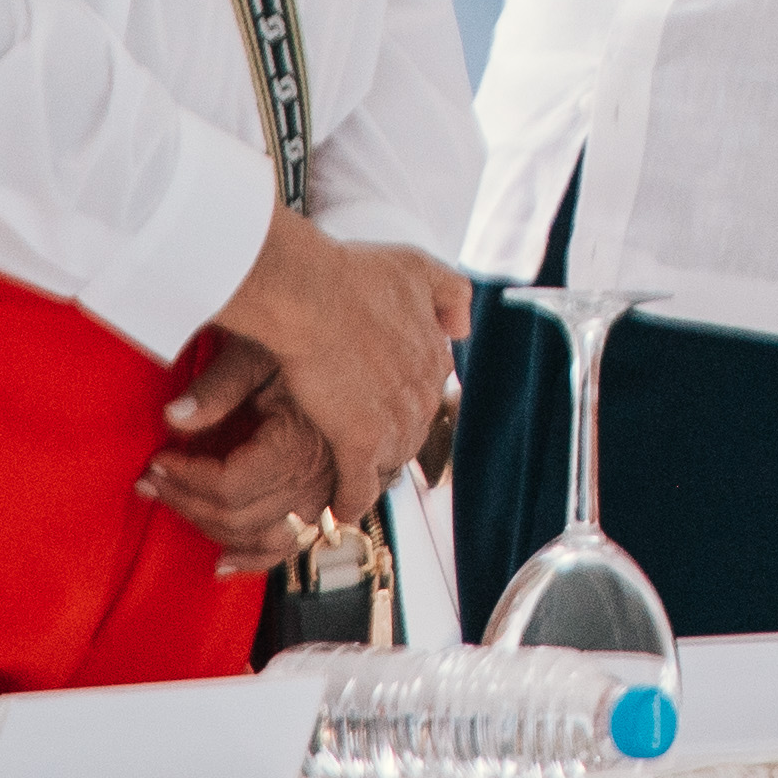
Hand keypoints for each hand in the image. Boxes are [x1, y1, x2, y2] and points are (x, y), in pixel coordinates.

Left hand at [142, 373, 346, 575]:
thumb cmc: (311, 349)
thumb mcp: (261, 354)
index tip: (158, 459)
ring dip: (208, 527)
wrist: (359, 358)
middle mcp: (316, 480)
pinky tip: (223, 561)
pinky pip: (289, 549)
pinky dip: (253, 559)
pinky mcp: (327, 504)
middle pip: (236, 516)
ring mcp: (325, 498)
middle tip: (151, 480)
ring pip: (256, 537)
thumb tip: (173, 417)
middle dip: (184, 500)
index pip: (229, 485)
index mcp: (299, 443)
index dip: (184, 477)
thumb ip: (218, 387)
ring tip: (175, 503)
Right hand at [188, 216, 469, 516]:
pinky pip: (359, 488)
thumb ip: (449, 293)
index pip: (427, 390)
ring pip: (389, 460)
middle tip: (366, 444)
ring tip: (352, 478)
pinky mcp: (359, 444)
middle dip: (390, 437)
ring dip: (372, 470)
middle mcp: (422, 393)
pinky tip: (338, 509)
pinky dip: (350, 500)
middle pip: (412, 429)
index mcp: (434, 355)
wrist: (313, 294)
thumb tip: (464, 325)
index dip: (403, 398)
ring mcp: (394, 423)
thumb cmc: (353, 276)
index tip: (386, 404)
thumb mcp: (417, 267)